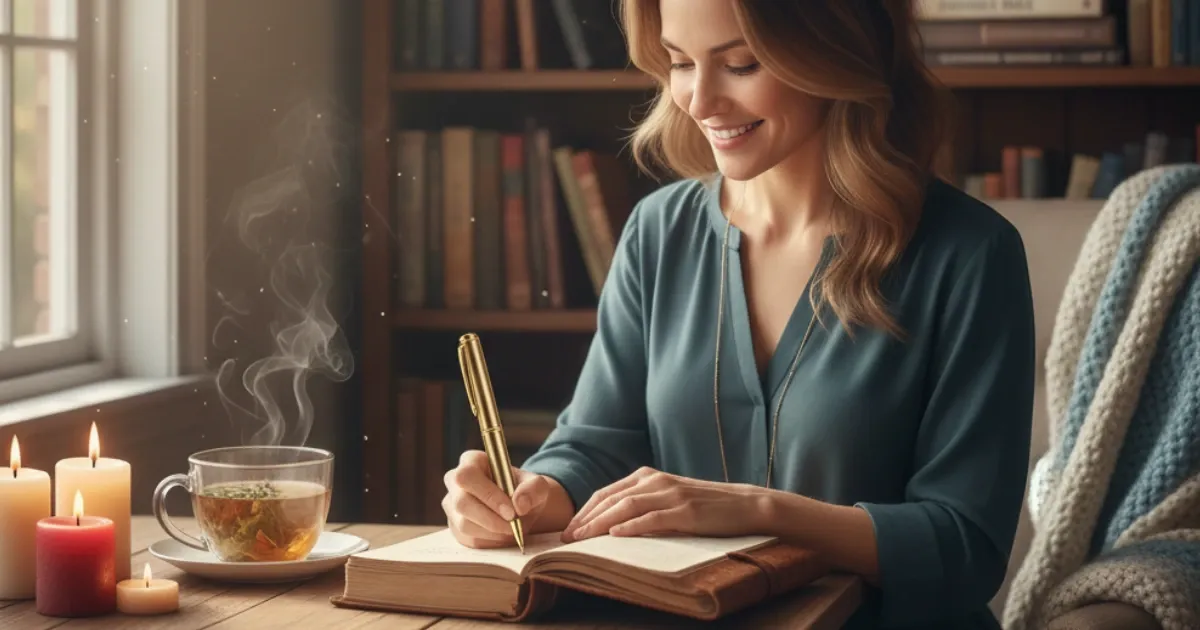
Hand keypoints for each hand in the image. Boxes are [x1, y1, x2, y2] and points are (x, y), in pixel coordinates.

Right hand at [442, 450, 559, 548]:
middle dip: (491, 519)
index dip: (488, 495)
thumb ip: (534, 489)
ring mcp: (451, 505)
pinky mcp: (454, 526)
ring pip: (464, 524)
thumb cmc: (525, 491)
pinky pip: (467, 539)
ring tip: (512, 530)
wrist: (521, 509)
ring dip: (492, 532)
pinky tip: (503, 536)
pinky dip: (488, 542)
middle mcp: (454, 481)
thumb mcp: (538, 486)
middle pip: (462, 502)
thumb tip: (519, 504)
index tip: (511, 511)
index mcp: (472, 461)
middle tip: (514, 526)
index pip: (467, 476)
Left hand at [562, 467, 766, 540]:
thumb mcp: (669, 498)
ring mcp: (671, 494)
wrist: (744, 504)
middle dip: (585, 519)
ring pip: (626, 507)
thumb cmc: (704, 505)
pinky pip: (653, 518)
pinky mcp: (686, 511)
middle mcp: (656, 481)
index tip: (567, 529)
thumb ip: (643, 503)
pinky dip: (631, 526)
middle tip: (566, 538)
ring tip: (582, 539)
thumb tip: (610, 524)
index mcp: (648, 476)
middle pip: (611, 498)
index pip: (606, 492)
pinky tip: (616, 535)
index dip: (584, 511)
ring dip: (600, 523)